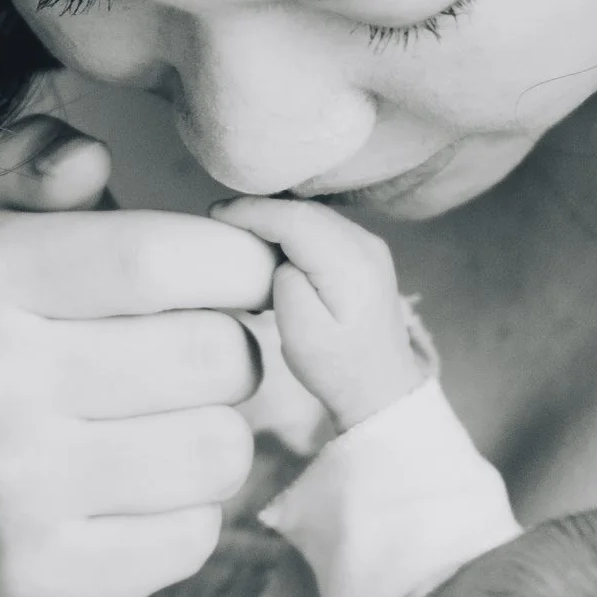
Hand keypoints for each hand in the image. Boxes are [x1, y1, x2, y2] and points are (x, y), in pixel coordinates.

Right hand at [0, 120, 275, 596]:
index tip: (244, 278)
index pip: (167, 258)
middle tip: (194, 366)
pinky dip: (187, 519)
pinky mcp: (48, 576)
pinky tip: (137, 502)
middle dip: (232, 358)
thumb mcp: (20, 250)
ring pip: (220, 450)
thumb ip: (51, 179)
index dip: (240, 265)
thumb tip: (77, 151)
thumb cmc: (24, 354)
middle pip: (216, 356)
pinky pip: (195, 534)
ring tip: (165, 432)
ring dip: (217, 441)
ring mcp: (14, 487)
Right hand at [211, 197, 423, 429]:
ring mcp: (369, 246)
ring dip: (275, 219)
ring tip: (241, 234)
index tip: (216, 216)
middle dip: (260, 211)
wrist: (380, 386)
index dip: (253, 211)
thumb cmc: (338, 367)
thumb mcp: (302, 335)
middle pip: (304, 210)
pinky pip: (320, 226)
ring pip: (312, 214)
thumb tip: (280, 256)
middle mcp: (366, 245)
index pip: (296, 219)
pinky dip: (291, 229)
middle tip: (220, 224)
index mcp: (352, 266)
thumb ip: (286, 284)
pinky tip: (271, 247)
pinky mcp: (363, 253)